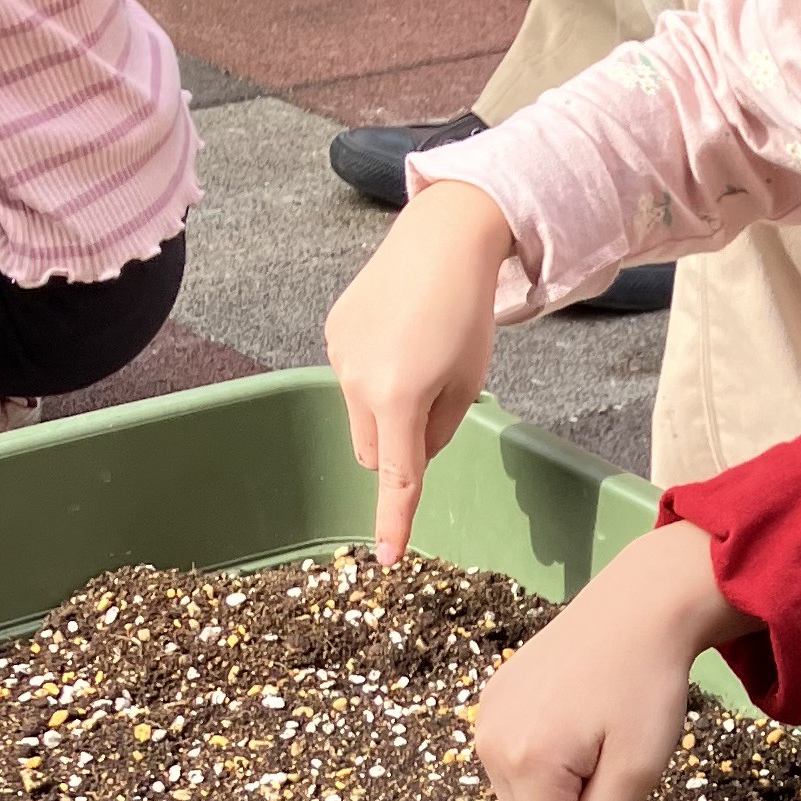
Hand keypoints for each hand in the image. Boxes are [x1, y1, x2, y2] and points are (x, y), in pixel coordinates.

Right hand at [325, 180, 516, 563]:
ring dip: (386, 409)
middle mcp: (358, 382)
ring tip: (419, 356)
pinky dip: (373, 375)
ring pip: (360, 415)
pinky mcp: (333, 333)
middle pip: (372, 450)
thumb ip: (438, 431)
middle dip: (397, 447)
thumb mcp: (468, 384)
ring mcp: (338, 356)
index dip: (393, 520)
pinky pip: (351, 377)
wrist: (442, 241)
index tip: (386, 559)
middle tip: (435, 404)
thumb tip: (411, 454)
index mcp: (401, 400)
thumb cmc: (467, 315)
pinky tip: (399, 333)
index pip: (396, 477)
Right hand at [474, 521, 744, 800]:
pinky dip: (548, 770)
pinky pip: (518, 765)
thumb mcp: (640, 770)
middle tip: (619, 773)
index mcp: (531, 766)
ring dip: (561, 796)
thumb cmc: (647, 688)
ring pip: (525, 798)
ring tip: (601, 744)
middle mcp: (494, 746)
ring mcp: (487, 721)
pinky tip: (579, 733)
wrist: (634, 609)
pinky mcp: (492, 703)